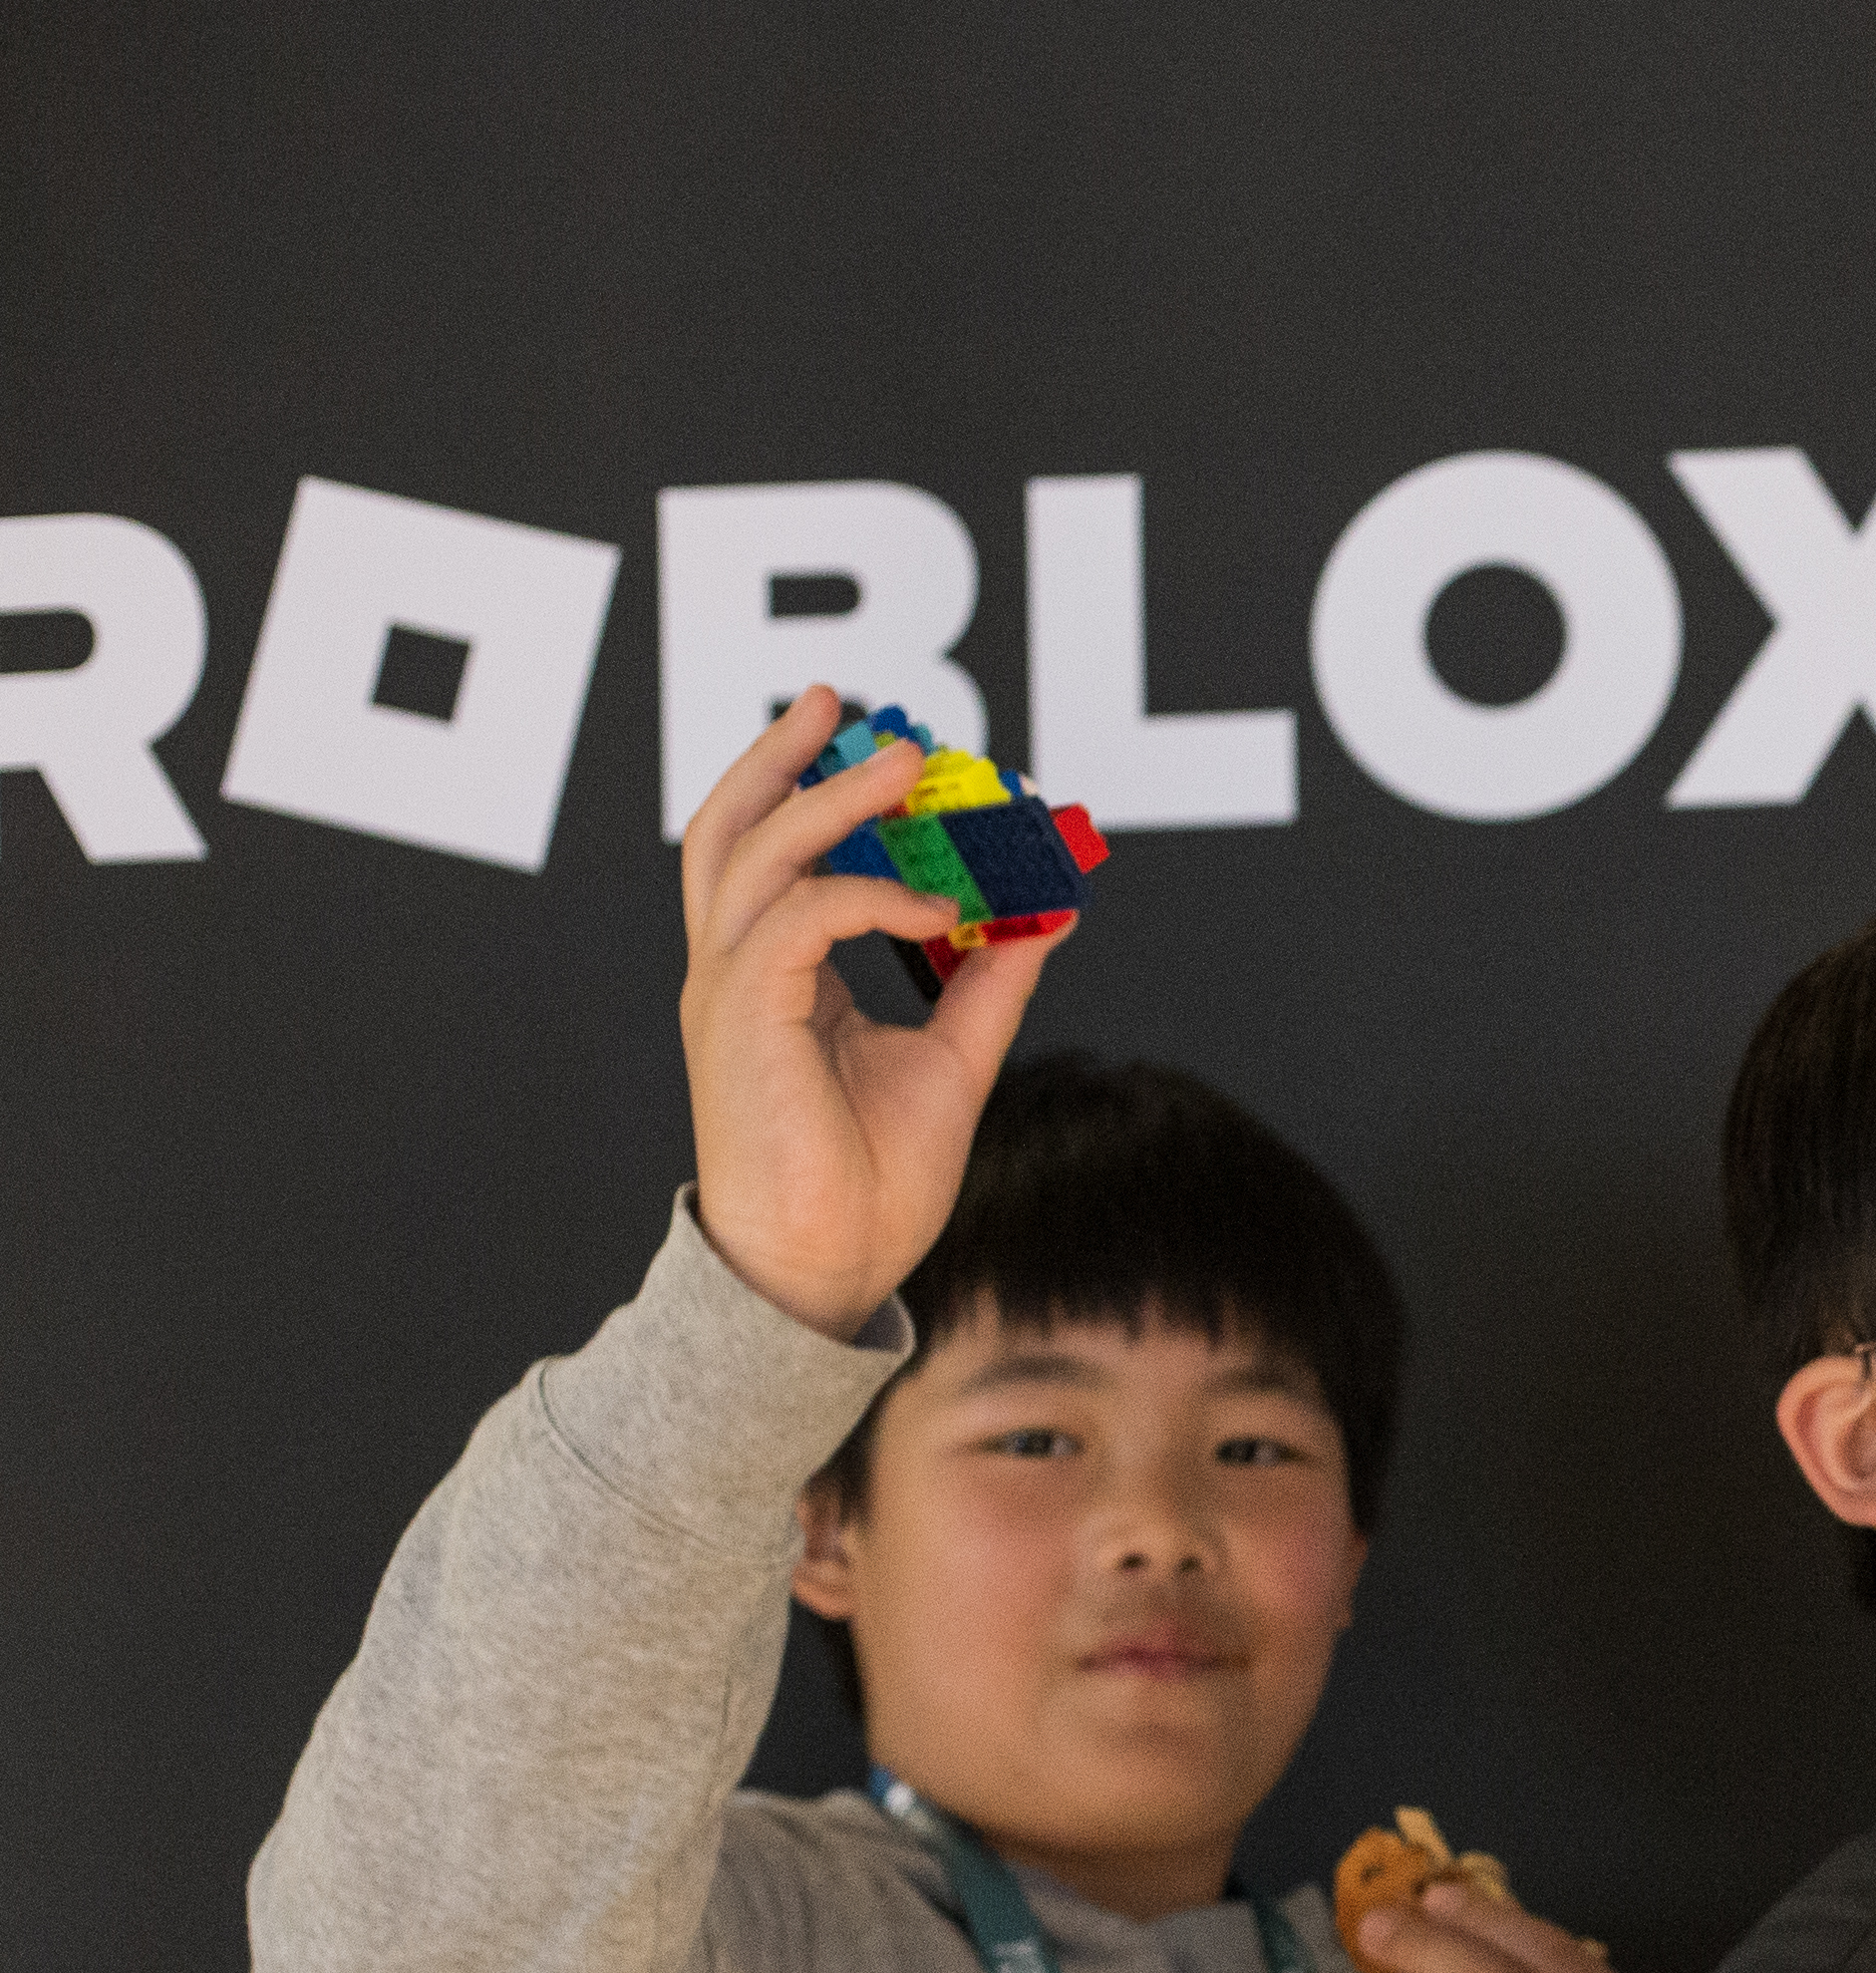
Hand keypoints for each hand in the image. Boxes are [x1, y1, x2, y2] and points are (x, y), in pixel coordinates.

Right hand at [674, 684, 1065, 1336]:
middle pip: (733, 831)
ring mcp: (730, 988)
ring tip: (906, 760)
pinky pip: (803, 913)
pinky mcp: (742, 1011)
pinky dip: (874, 894)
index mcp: (776, 980)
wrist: (824, 1267)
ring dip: (835, 796)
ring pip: (757, 850)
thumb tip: (1048, 914)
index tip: (902, 761)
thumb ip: (989, 984)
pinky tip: (941, 907)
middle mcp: (738, 972)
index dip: (836, 803)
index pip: (787, 862)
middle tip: (846, 705)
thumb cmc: (870, 1186)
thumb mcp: (954, 1063)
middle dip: (785, 759)